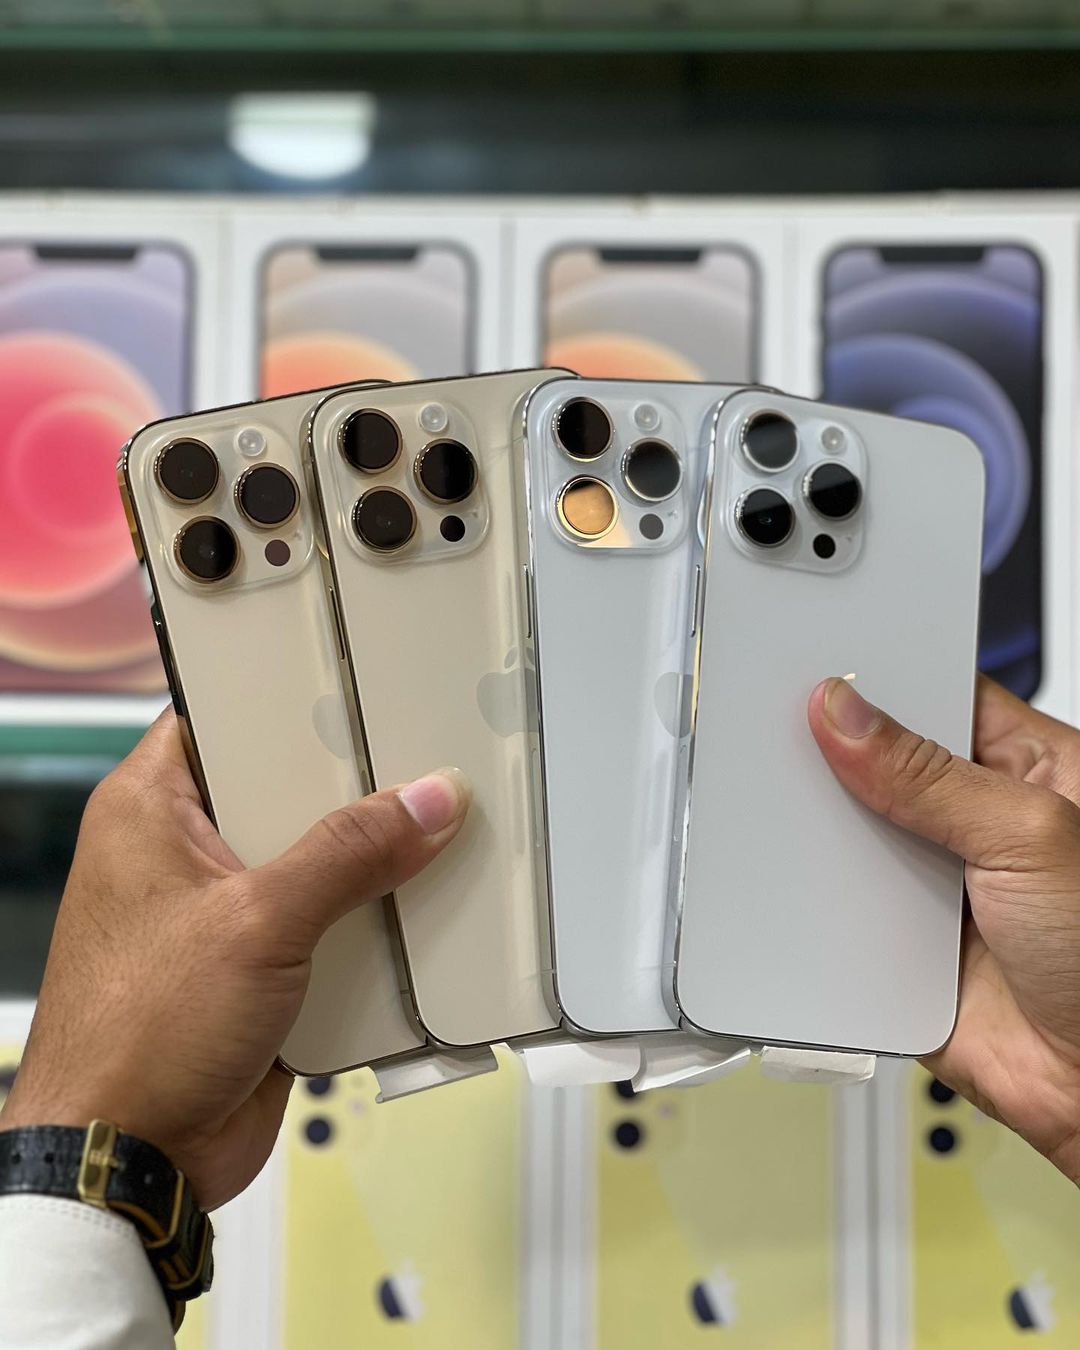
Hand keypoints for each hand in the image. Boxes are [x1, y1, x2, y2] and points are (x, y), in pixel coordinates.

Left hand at [0, 711, 468, 1209]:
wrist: (131, 1162)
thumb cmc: (141, 1034)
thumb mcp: (256, 922)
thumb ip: (348, 854)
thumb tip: (428, 800)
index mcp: (151, 810)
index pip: (225, 719)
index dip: (291, 700)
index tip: (363, 684)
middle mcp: (186, 853)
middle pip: (284, 793)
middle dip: (354, 789)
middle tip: (426, 758)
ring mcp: (225, 915)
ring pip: (315, 864)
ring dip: (371, 865)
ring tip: (444, 827)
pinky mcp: (260, 970)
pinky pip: (329, 928)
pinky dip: (371, 926)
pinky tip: (427, 909)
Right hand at [809, 674, 1079, 1186]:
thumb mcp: (1031, 837)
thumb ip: (932, 778)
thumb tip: (848, 716)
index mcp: (1024, 770)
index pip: (935, 699)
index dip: (875, 684)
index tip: (813, 675)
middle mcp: (972, 823)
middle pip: (877, 768)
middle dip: (830, 762)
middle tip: (782, 747)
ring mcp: (932, 886)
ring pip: (849, 841)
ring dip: (818, 840)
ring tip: (779, 818)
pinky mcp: (898, 948)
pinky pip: (837, 916)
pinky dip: (812, 910)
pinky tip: (792, 891)